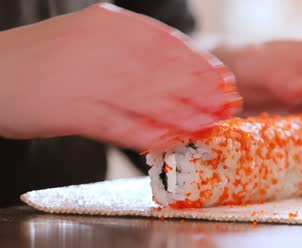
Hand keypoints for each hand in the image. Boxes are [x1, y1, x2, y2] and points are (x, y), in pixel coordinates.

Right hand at [0, 3, 240, 150]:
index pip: (166, 42)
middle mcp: (102, 46)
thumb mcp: (88, 36)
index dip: (198, 62)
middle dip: (200, 91)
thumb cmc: (44, 58)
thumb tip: (173, 70)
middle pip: (164, 71)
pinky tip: (171, 141)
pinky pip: (120, 125)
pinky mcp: (73, 110)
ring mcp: (88, 78)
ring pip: (149, 99)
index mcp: (108, 23)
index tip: (220, 77)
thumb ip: (127, 48)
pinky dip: (148, 133)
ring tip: (210, 125)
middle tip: (227, 104)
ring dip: (184, 115)